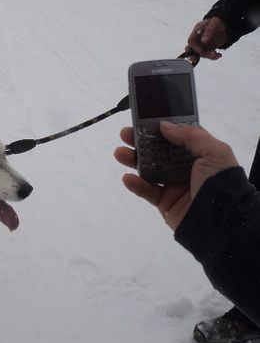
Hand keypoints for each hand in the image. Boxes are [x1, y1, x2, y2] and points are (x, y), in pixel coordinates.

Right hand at [114, 122, 238, 230]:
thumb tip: (164, 126)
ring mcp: (173, 185)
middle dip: (140, 141)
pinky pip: (147, 192)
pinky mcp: (164, 203)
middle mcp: (185, 168)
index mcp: (198, 154)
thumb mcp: (214, 152)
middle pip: (158, 151)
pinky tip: (127, 178)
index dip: (160, 128)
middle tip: (125, 134)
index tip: (143, 121)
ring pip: (148, 170)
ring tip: (120, 153)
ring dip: (132, 160)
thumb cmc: (220, 182)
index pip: (176, 137)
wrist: (222, 221)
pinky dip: (135, 185)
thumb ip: (190, 135)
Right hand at [185, 17, 226, 63]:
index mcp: (197, 31)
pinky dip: (213, 57)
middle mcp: (199, 38)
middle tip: (195, 59)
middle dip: (194, 55)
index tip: (201, 50)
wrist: (226, 24)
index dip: (194, 47)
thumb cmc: (219, 21)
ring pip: (201, 53)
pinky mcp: (209, 47)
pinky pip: (208, 54)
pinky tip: (219, 55)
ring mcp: (203, 44)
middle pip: (193, 49)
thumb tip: (203, 41)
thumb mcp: (215, 23)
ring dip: (208, 56)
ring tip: (217, 55)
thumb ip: (209, 32)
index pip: (191, 41)